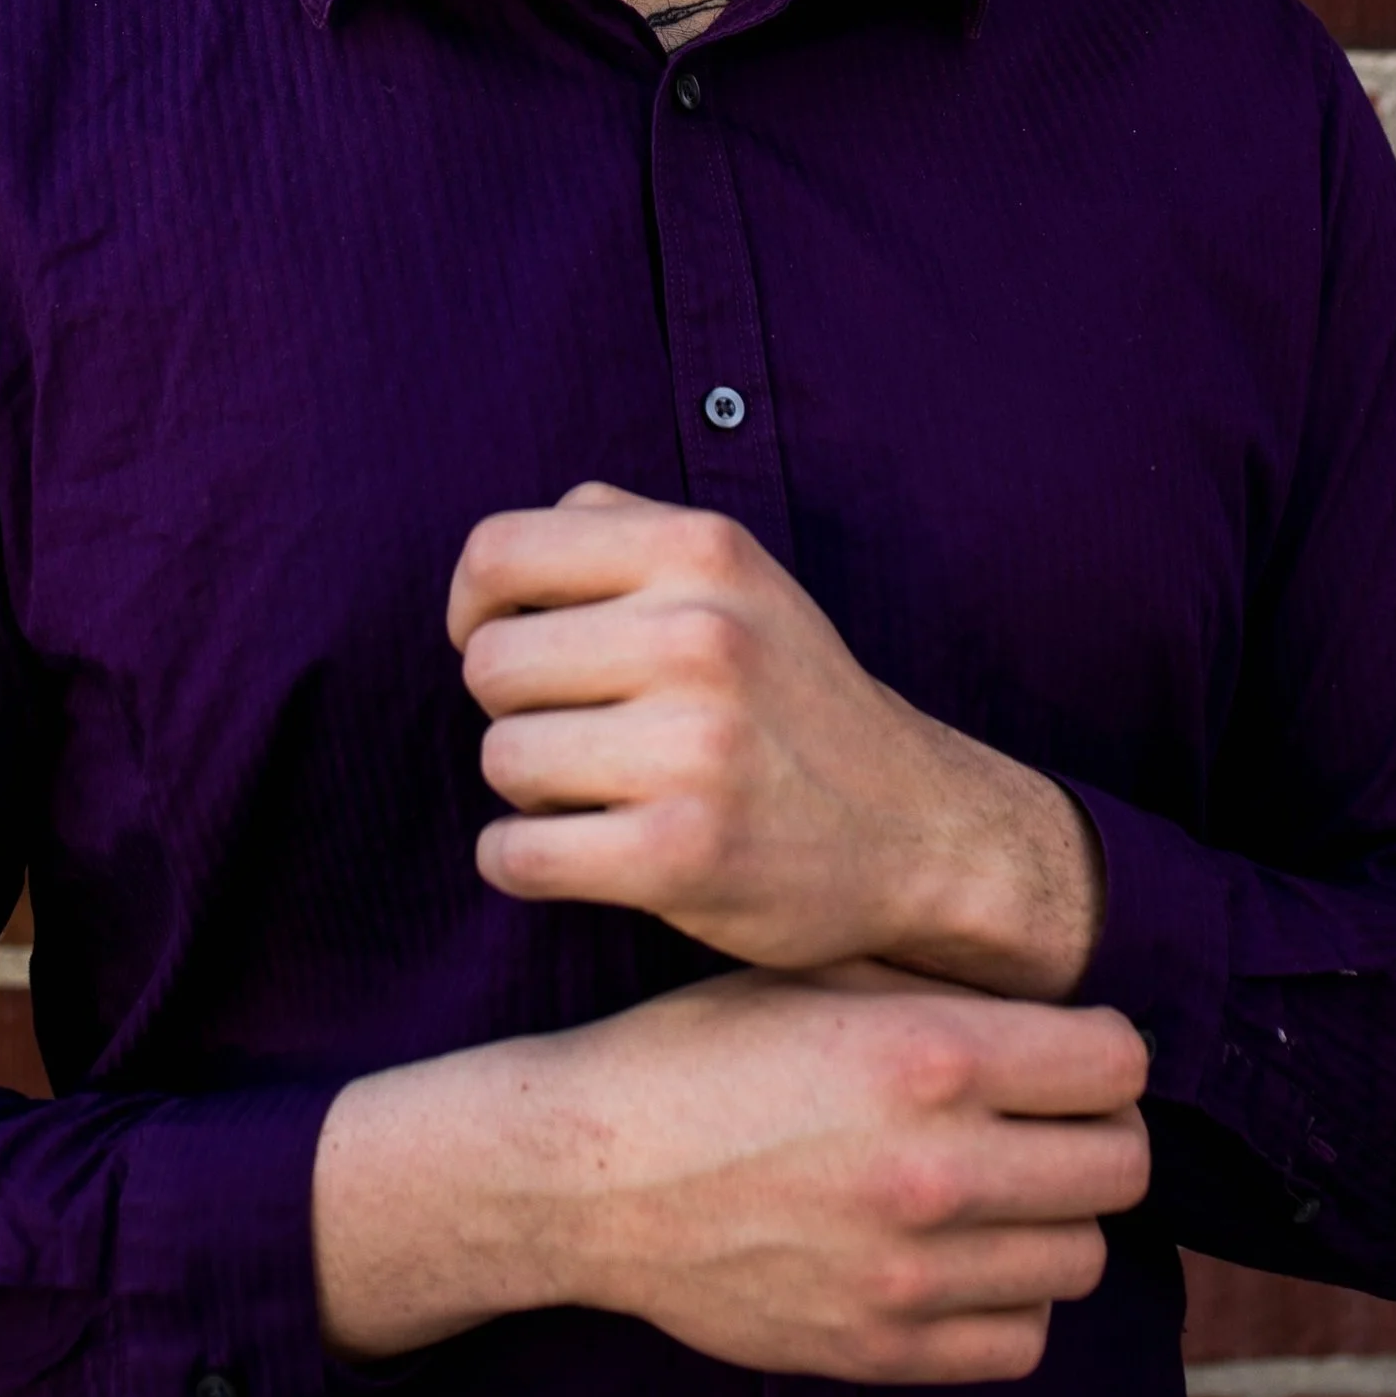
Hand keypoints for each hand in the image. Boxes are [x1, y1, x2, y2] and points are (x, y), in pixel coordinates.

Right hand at [313, 969, 1149, 1381]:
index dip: (1100, 1050)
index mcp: (928, 1054)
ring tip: (999, 1190)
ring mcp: (913, 1273)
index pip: (1118, 1062)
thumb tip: (1051, 1010)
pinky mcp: (883, 1350)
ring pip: (1084, 1257)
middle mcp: (938, 1167)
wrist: (588, 1172)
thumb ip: (940, 989)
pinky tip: (958, 1257)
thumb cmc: (698, 1052)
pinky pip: (1021, 1340)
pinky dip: (1008, 1300)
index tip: (1066, 1054)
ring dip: (1055, 1219)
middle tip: (1045, 1121)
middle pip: (1122, 1165)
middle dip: (1096, 1133)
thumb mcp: (816, 974)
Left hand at [447, 484, 1103, 995]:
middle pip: (489, 664)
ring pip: (499, 758)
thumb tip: (489, 567)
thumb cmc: (791, 699)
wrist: (920, 831)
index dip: (474, 607)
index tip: (510, 644)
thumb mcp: (735, 576)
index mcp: (703, 550)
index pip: (497, 553)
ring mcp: (694, 747)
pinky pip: (513, 854)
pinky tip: (579, 854)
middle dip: (515, 707)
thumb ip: (619, 534)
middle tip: (580, 731)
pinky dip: (521, 862)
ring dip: (528, 791)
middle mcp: (702, 636)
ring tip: (600, 792)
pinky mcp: (680, 854)